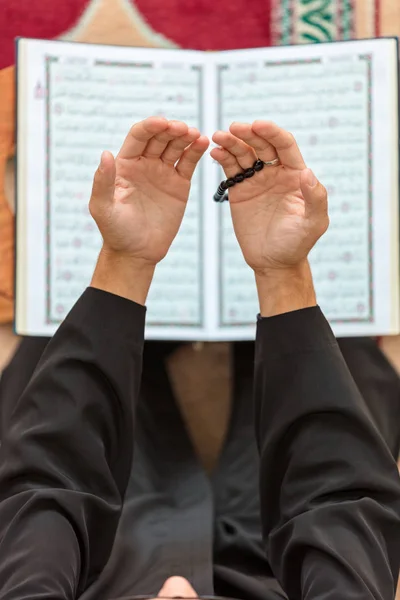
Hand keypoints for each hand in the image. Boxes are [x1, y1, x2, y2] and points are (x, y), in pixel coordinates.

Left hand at [90, 117, 208, 264]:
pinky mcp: (179, 184)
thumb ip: (103, 181)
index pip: (138, 137)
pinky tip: (203, 142)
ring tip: (196, 135)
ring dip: (185, 137)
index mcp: (124, 164)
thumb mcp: (103, 208)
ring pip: (175, 147)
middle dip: (171, 130)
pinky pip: (188, 163)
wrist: (137, 253)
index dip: (150, 127)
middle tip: (183, 129)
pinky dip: (196, 151)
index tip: (162, 123)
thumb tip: (105, 153)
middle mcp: (144, 164)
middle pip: (159, 138)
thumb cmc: (115, 231)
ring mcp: (162, 172)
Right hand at [211, 121, 327, 274]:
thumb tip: (308, 172)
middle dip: (248, 134)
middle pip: (261, 144)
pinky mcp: (240, 190)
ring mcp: (256, 180)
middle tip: (234, 128)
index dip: (272, 133)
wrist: (273, 262)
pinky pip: (230, 169)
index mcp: (295, 174)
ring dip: (231, 142)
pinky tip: (214, 152)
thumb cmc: (297, 244)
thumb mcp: (313, 223)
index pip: (284, 145)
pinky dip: (222, 158)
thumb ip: (315, 198)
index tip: (258, 124)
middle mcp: (276, 172)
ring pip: (243, 154)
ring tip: (217, 137)